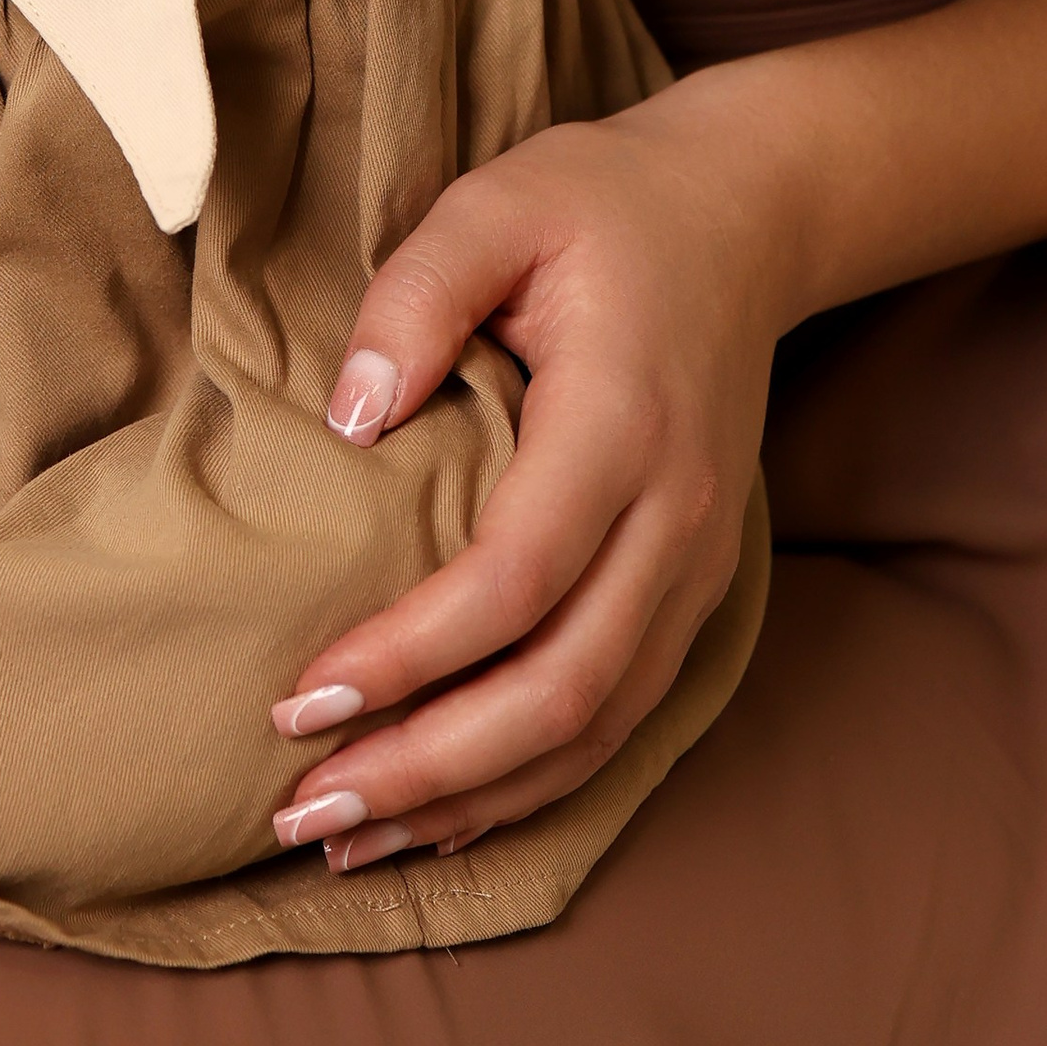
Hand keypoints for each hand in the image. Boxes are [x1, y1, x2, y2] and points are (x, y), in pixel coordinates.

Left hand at [265, 95, 794, 865]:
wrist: (746, 215)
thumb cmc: (601, 205)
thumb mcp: (495, 203)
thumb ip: (414, 295)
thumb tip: (348, 417)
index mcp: (621, 424)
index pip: (515, 580)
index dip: (408, 657)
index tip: (300, 701)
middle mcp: (675, 517)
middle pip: (560, 690)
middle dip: (427, 769)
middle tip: (301, 813)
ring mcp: (696, 563)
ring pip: (594, 729)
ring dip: (471, 799)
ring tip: (347, 842)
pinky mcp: (692, 587)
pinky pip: (618, 717)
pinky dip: (531, 782)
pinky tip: (442, 814)